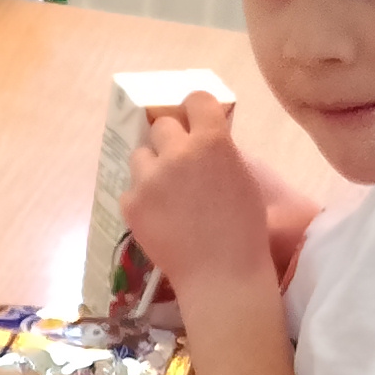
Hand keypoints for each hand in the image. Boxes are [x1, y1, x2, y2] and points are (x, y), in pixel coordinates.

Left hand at [122, 97, 272, 301]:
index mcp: (212, 142)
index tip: (194, 119)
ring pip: (141, 155)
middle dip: (171, 140)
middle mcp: (177, 153)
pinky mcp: (130, 203)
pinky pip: (131, 188)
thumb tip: (201, 138)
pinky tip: (159, 216)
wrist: (221, 273)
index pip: (195, 100)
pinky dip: (142, 199)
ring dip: (152, 167)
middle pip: (162, 126)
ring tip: (166, 193)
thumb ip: (219, 151)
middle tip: (179, 163)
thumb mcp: (242, 177)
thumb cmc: (244, 229)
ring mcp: (149, 179)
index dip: (195, 109)